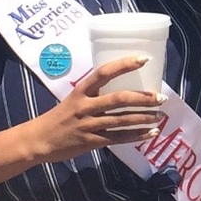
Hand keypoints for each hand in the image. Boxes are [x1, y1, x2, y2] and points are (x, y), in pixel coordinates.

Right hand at [21, 56, 166, 163]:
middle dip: (143, 98)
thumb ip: (94, 95)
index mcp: (81, 90)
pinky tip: (150, 134)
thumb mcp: (74, 99)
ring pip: (121, 120)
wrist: (40, 140)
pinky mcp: (91, 142)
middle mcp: (85, 106)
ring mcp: (88, 125)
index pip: (105, 72)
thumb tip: (120, 91)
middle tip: (160, 97)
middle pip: (118, 99)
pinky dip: (136, 136)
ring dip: (143, 118)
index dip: (125, 64)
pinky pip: (118, 138)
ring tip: (160, 116)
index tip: (144, 59)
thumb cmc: (59, 118)